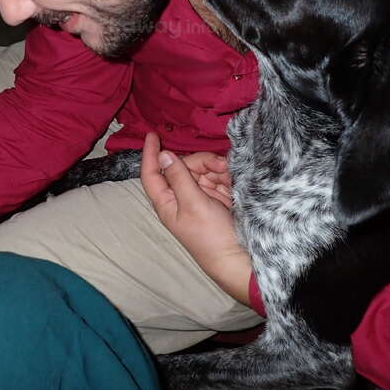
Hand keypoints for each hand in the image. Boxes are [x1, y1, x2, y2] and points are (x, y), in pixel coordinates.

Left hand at [140, 132, 252, 304]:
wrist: (238, 255)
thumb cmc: (210, 235)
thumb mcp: (192, 203)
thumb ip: (178, 177)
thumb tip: (162, 154)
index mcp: (167, 201)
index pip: (152, 173)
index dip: (150, 154)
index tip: (153, 134)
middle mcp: (180, 196)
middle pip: (183, 165)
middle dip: (201, 162)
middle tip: (220, 166)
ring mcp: (199, 195)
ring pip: (202, 169)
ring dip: (217, 169)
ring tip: (229, 177)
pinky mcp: (216, 196)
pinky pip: (217, 176)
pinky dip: (225, 176)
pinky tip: (233, 181)